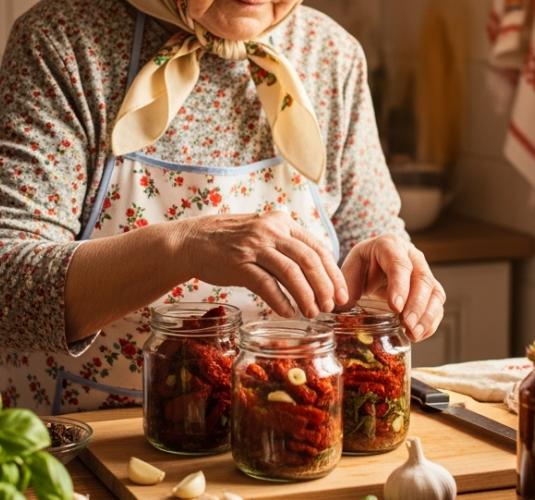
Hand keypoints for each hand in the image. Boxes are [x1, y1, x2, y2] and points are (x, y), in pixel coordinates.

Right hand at [175, 212, 346, 317]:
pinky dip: (280, 301)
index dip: (333, 272)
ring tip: (313, 313)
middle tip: (332, 307)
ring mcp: (253, 246)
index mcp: (282, 222)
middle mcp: (270, 230)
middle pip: (309, 259)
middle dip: (325, 286)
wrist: (191, 241)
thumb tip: (318, 269)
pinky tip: (288, 313)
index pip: (317, 247)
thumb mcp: (263, 232)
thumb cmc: (231, 241)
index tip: (343, 293)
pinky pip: (266, 284)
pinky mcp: (238, 264)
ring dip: (306, 296)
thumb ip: (287, 245)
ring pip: (291, 272)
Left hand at [340, 235, 444, 341]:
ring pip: (434, 292)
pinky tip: (418, 335)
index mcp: (388, 245)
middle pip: (421, 278)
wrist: (370, 270)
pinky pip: (437, 305)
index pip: (399, 263)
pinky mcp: (430, 290)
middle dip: (416, 303)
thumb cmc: (359, 269)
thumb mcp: (348, 273)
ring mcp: (423, 272)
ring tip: (414, 333)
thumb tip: (340, 306)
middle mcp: (411, 256)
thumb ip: (344, 288)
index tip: (395, 306)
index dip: (399, 284)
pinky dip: (430, 322)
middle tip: (407, 323)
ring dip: (426, 315)